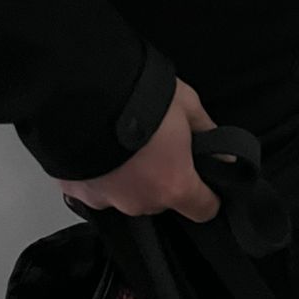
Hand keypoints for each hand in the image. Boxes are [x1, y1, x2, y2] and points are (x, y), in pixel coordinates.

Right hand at [58, 79, 219, 221]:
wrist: (77, 88)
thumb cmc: (137, 95)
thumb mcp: (186, 103)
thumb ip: (207, 132)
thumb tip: (223, 153)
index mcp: (174, 186)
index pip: (204, 210)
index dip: (207, 195)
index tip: (204, 182)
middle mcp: (140, 201)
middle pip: (161, 200)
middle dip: (162, 178)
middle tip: (156, 146)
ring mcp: (105, 199)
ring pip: (126, 194)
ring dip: (128, 177)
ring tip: (121, 144)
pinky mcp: (74, 190)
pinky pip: (94, 187)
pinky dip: (97, 173)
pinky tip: (97, 147)